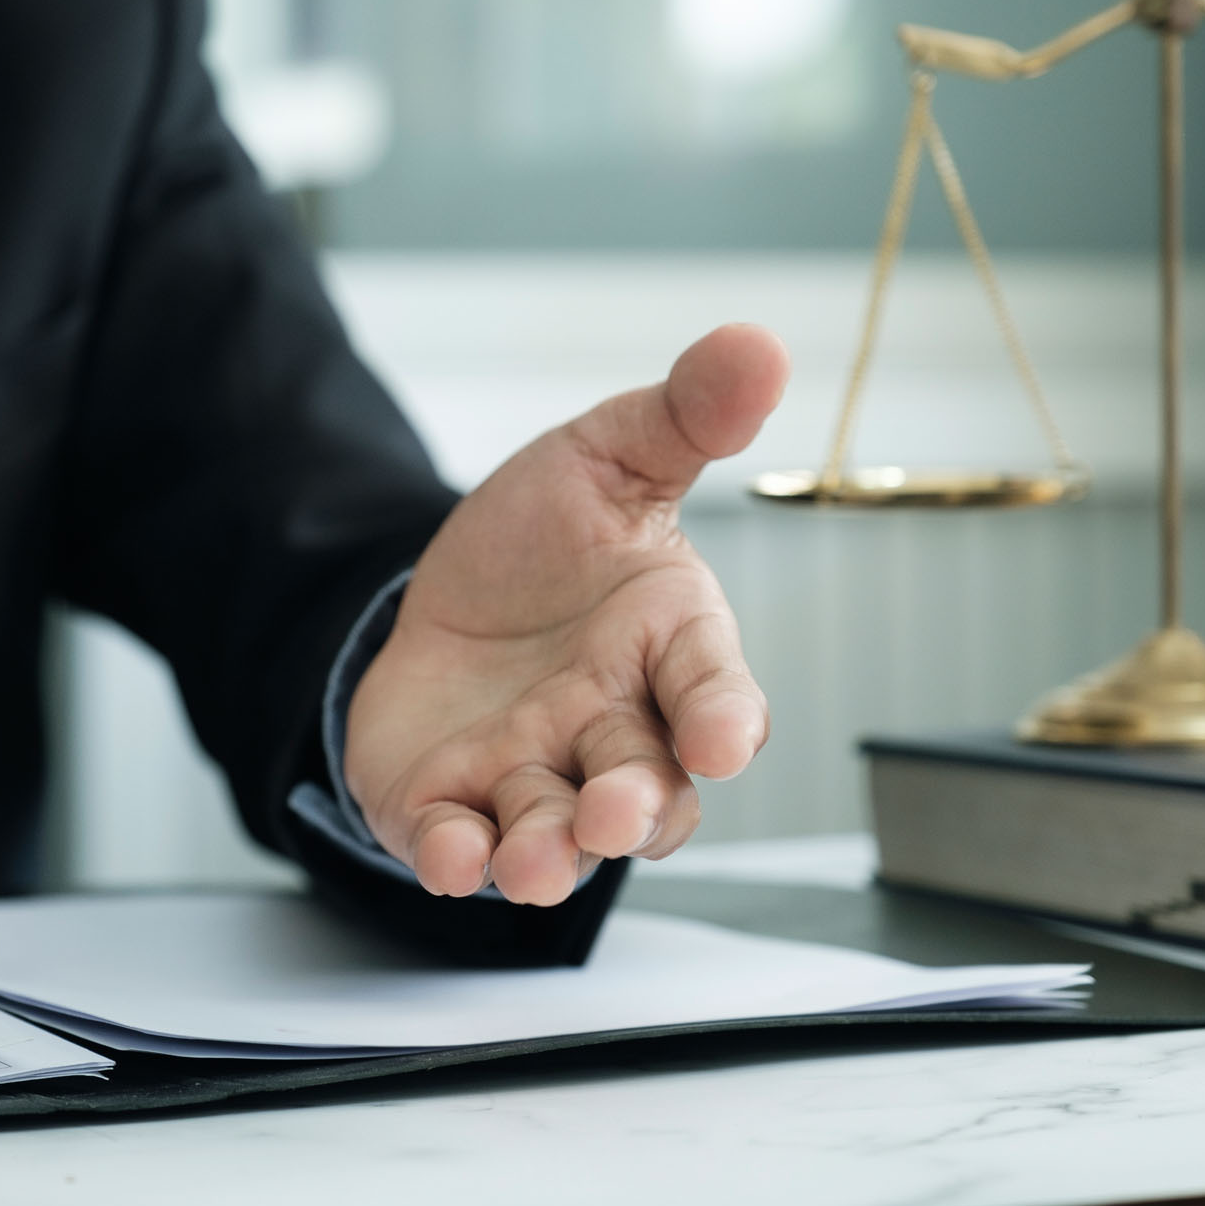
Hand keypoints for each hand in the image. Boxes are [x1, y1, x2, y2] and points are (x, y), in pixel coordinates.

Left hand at [345, 324, 789, 904]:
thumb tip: (758, 345)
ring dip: (550, 856)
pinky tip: (451, 857)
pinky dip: (458, 860)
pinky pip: (462, 846)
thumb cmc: (552, 541)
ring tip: (533, 860)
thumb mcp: (610, 457)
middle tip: (615, 813)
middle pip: (646, 787)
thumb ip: (684, 415)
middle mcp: (613, 726)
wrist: (445, 593)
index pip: (714, 691)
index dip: (725, 719)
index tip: (726, 740)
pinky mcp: (453, 804)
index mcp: (667, 645)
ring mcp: (534, 774)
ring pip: (559, 834)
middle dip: (634, 807)